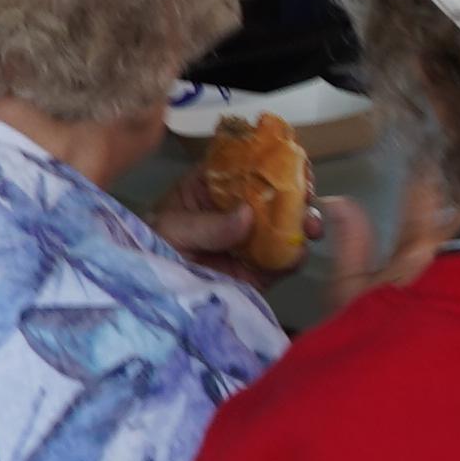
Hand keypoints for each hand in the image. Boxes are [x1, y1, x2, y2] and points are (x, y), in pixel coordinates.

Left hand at [155, 176, 383, 302]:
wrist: (147, 301)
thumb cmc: (148, 250)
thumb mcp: (171, 230)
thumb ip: (206, 225)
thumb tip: (248, 216)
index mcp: (211, 188)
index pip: (245, 165)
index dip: (269, 159)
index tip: (288, 161)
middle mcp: (235, 211)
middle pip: (273, 192)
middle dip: (296, 190)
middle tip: (308, 194)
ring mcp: (249, 242)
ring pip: (285, 225)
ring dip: (303, 222)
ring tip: (311, 227)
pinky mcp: (258, 273)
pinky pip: (282, 262)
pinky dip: (294, 256)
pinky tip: (298, 252)